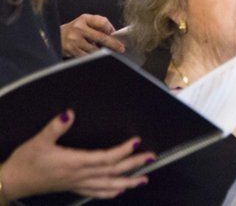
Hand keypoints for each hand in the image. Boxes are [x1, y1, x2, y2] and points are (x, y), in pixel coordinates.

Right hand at [0, 110, 152, 199]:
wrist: (12, 183)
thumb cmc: (25, 161)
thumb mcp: (37, 142)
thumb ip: (55, 127)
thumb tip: (69, 113)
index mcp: (74, 163)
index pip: (105, 158)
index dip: (122, 151)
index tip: (136, 141)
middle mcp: (79, 175)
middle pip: (112, 172)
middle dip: (133, 165)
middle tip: (151, 158)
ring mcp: (77, 183)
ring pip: (107, 185)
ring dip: (127, 182)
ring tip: (144, 179)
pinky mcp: (72, 187)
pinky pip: (96, 192)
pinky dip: (110, 192)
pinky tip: (119, 190)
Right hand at [61, 14, 124, 57]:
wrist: (54, 36)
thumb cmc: (74, 29)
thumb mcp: (85, 22)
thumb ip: (99, 25)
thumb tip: (113, 33)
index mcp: (84, 19)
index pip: (103, 22)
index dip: (110, 29)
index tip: (115, 34)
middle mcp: (79, 28)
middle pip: (101, 37)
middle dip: (113, 44)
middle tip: (121, 48)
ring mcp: (74, 40)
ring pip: (95, 49)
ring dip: (102, 52)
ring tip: (106, 52)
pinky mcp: (72, 50)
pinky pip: (87, 56)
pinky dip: (94, 57)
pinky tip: (96, 56)